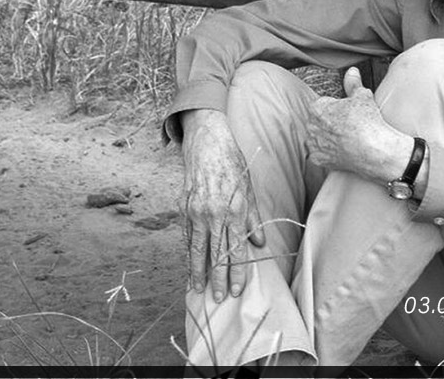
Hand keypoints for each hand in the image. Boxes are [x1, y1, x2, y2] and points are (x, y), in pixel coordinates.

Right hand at [181, 109, 265, 302]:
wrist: (208, 145)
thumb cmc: (233, 167)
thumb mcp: (250, 190)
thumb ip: (253, 218)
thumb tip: (259, 244)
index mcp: (235, 210)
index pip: (236, 249)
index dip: (236, 271)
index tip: (235, 289)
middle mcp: (215, 214)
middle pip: (217, 253)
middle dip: (217, 278)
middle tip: (218, 297)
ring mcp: (197, 212)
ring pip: (198, 249)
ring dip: (198, 272)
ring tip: (197, 290)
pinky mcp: (184, 209)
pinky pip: (187, 237)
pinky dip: (188, 254)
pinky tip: (189, 268)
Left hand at [305, 67, 411, 184]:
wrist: (373, 149)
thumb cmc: (367, 122)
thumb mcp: (362, 96)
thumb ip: (353, 83)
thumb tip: (352, 71)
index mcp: (317, 107)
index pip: (322, 104)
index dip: (336, 107)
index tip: (346, 112)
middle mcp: (311, 126)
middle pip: (318, 121)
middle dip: (329, 122)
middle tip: (347, 124)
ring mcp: (314, 144)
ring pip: (316, 138)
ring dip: (326, 138)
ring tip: (345, 138)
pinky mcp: (319, 160)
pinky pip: (318, 155)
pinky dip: (327, 154)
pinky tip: (340, 151)